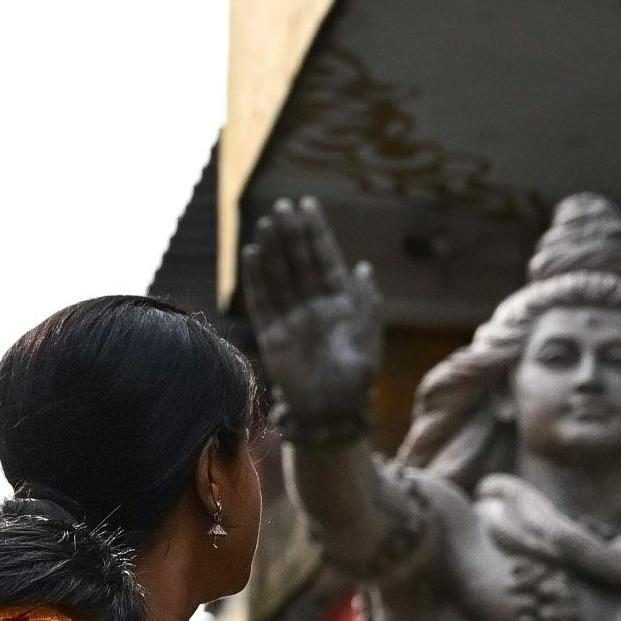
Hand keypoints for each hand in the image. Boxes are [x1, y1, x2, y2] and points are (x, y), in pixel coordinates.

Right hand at [240, 197, 383, 442]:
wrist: (331, 417)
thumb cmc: (356, 384)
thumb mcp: (367, 344)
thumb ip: (365, 307)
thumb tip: (363, 268)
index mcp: (341, 304)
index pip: (326, 258)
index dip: (316, 232)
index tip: (307, 204)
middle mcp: (315, 306)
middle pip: (300, 261)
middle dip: (292, 233)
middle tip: (282, 206)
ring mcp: (293, 318)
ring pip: (281, 275)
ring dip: (273, 249)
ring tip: (266, 222)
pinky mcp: (273, 335)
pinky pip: (263, 300)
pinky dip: (257, 279)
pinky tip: (253, 254)